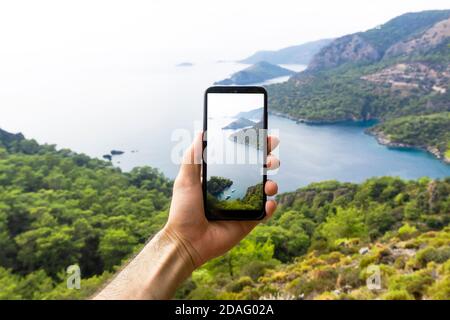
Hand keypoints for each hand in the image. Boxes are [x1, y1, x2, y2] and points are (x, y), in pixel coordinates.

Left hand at [164, 133, 279, 267]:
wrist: (186, 241)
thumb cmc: (183, 211)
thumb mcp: (185, 180)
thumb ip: (192, 157)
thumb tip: (199, 132)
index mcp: (222, 177)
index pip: (242, 158)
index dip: (255, 147)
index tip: (266, 137)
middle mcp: (235, 189)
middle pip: (258, 171)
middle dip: (269, 161)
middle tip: (271, 160)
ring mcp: (243, 205)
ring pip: (265, 190)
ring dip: (272, 183)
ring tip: (269, 183)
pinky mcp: (248, 222)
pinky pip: (265, 212)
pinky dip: (271, 206)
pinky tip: (269, 202)